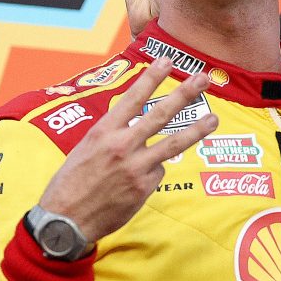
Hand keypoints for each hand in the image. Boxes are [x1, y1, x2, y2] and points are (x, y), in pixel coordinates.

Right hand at [38, 57, 216, 242]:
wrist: (66, 220)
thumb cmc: (72, 182)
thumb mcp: (86, 147)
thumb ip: (111, 134)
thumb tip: (134, 123)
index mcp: (103, 131)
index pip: (133, 97)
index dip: (152, 77)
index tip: (167, 61)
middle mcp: (122, 145)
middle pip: (161, 114)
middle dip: (185, 94)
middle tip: (203, 79)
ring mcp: (135, 167)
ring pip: (173, 144)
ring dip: (197, 130)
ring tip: (214, 119)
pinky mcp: (143, 188)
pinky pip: (158, 172)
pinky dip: (154, 170)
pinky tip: (139, 179)